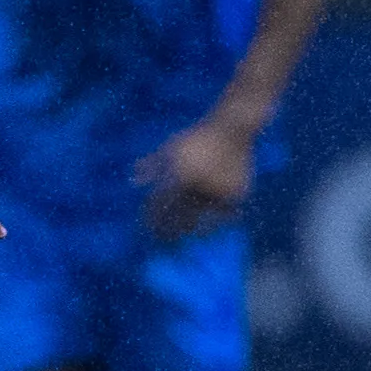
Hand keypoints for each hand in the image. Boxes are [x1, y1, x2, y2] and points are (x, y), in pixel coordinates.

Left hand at [136, 117, 253, 239]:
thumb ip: (152, 165)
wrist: (233, 129)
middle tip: (164, 241)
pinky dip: (215, 221)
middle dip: (169, 232)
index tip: (148, 229)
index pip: (160, 205)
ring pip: (201, 220)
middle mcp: (197, 186)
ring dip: (190, 229)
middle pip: (179, 218)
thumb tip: (133, 182)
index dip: (152, 219)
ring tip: (185, 235)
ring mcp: (218, 191)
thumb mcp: (170, 147)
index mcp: (179, 175)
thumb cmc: (197, 138)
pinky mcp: (237, 194)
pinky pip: (223, 215)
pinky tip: (207, 228)